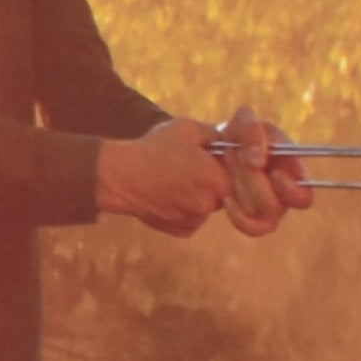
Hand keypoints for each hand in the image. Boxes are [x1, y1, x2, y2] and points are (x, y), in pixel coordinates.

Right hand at [98, 121, 230, 235]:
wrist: (117, 176)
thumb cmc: (153, 149)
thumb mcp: (188, 129)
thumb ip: (218, 136)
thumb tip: (234, 141)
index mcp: (219, 181)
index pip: (243, 176)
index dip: (228, 165)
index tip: (214, 157)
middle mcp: (210, 205)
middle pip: (225, 192)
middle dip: (214, 180)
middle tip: (192, 167)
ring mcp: (195, 221)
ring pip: (207, 205)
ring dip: (198, 195)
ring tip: (175, 180)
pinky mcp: (181, 231)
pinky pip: (192, 218)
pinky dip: (184, 208)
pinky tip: (166, 195)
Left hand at [215, 112, 297, 239]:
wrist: (213, 151)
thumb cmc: (236, 136)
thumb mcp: (243, 123)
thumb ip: (251, 130)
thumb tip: (256, 160)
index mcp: (292, 170)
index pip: (304, 193)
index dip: (291, 189)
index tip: (273, 173)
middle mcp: (283, 193)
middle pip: (278, 206)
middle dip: (255, 183)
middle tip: (240, 160)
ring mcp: (267, 207)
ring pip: (265, 214)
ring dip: (243, 189)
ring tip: (228, 165)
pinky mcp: (249, 216)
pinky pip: (253, 227)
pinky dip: (239, 216)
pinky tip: (226, 200)